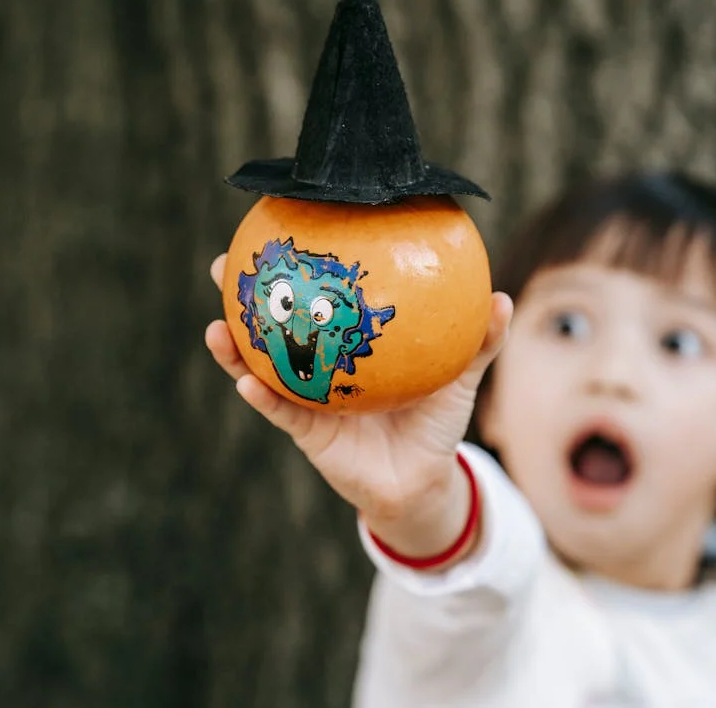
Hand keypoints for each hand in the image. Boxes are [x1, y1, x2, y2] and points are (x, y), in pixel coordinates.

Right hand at [205, 253, 512, 560]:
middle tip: (222, 266)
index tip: (271, 233)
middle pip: (272, 325)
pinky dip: (263, 397)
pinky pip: (281, 412)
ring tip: (215, 326)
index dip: (293, 269)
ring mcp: (307, 398)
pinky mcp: (307, 434)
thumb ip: (478, 340)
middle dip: (243, 298)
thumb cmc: (436, 422)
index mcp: (347, 344)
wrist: (425, 481)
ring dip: (234, 350)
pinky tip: (246, 382)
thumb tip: (500, 296)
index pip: (315, 298)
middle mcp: (319, 366)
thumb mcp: (458, 376)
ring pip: (261, 368)